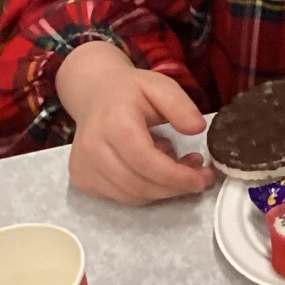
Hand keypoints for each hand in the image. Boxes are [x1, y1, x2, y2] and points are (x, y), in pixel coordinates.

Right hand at [58, 41, 214, 205]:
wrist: (95, 94)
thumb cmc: (131, 92)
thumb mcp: (161, 86)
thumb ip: (180, 106)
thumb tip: (197, 129)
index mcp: (113, 123)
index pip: (145, 161)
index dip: (176, 176)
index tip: (202, 179)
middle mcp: (92, 148)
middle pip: (138, 184)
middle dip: (175, 186)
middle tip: (199, 175)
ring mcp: (83, 167)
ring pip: (131, 196)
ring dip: (162, 190)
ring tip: (179, 167)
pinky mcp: (82, 180)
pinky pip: (120, 197)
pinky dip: (144, 191)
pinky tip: (153, 170)